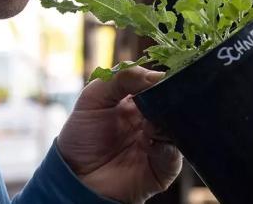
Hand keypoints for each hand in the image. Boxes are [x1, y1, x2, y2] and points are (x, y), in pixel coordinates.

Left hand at [56, 67, 182, 203]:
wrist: (75, 178)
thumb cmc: (80, 137)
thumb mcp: (93, 98)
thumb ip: (119, 78)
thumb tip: (154, 75)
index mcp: (137, 102)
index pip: (158, 84)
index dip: (161, 79)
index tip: (161, 77)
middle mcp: (151, 121)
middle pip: (172, 104)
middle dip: (168, 100)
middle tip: (159, 99)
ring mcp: (159, 143)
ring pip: (177, 128)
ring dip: (165, 123)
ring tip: (148, 125)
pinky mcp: (163, 167)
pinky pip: (175, 154)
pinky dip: (165, 146)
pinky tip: (148, 143)